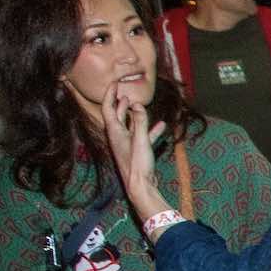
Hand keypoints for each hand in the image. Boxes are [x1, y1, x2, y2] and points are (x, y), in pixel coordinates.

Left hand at [100, 89, 163, 221]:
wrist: (139, 186)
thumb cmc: (137, 164)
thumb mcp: (140, 140)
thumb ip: (139, 121)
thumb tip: (137, 103)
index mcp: (115, 132)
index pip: (109, 109)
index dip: (110, 95)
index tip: (114, 84)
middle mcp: (118, 137)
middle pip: (116, 116)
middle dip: (120, 103)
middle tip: (124, 92)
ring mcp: (127, 144)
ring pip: (129, 125)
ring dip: (133, 114)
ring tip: (138, 104)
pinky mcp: (136, 151)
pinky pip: (142, 135)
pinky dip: (149, 129)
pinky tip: (161, 126)